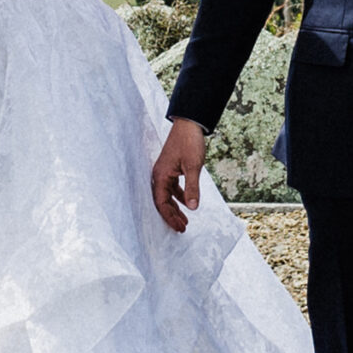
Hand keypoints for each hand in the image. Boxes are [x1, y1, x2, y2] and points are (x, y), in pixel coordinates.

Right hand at [152, 118, 206, 232]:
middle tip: (182, 229)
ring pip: (168, 195)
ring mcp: (164, 172)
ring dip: (176, 208)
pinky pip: (173, 187)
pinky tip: (188, 204)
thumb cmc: (189, 143)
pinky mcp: (171, 168)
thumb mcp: (193, 167)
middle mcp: (159, 175)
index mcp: (160, 176)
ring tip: (185, 221)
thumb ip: (192, 188)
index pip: (162, 203)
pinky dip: (180, 197)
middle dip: (172, 216)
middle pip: (162, 201)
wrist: (189, 123)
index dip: (170, 217)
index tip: (179, 228)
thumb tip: (193, 208)